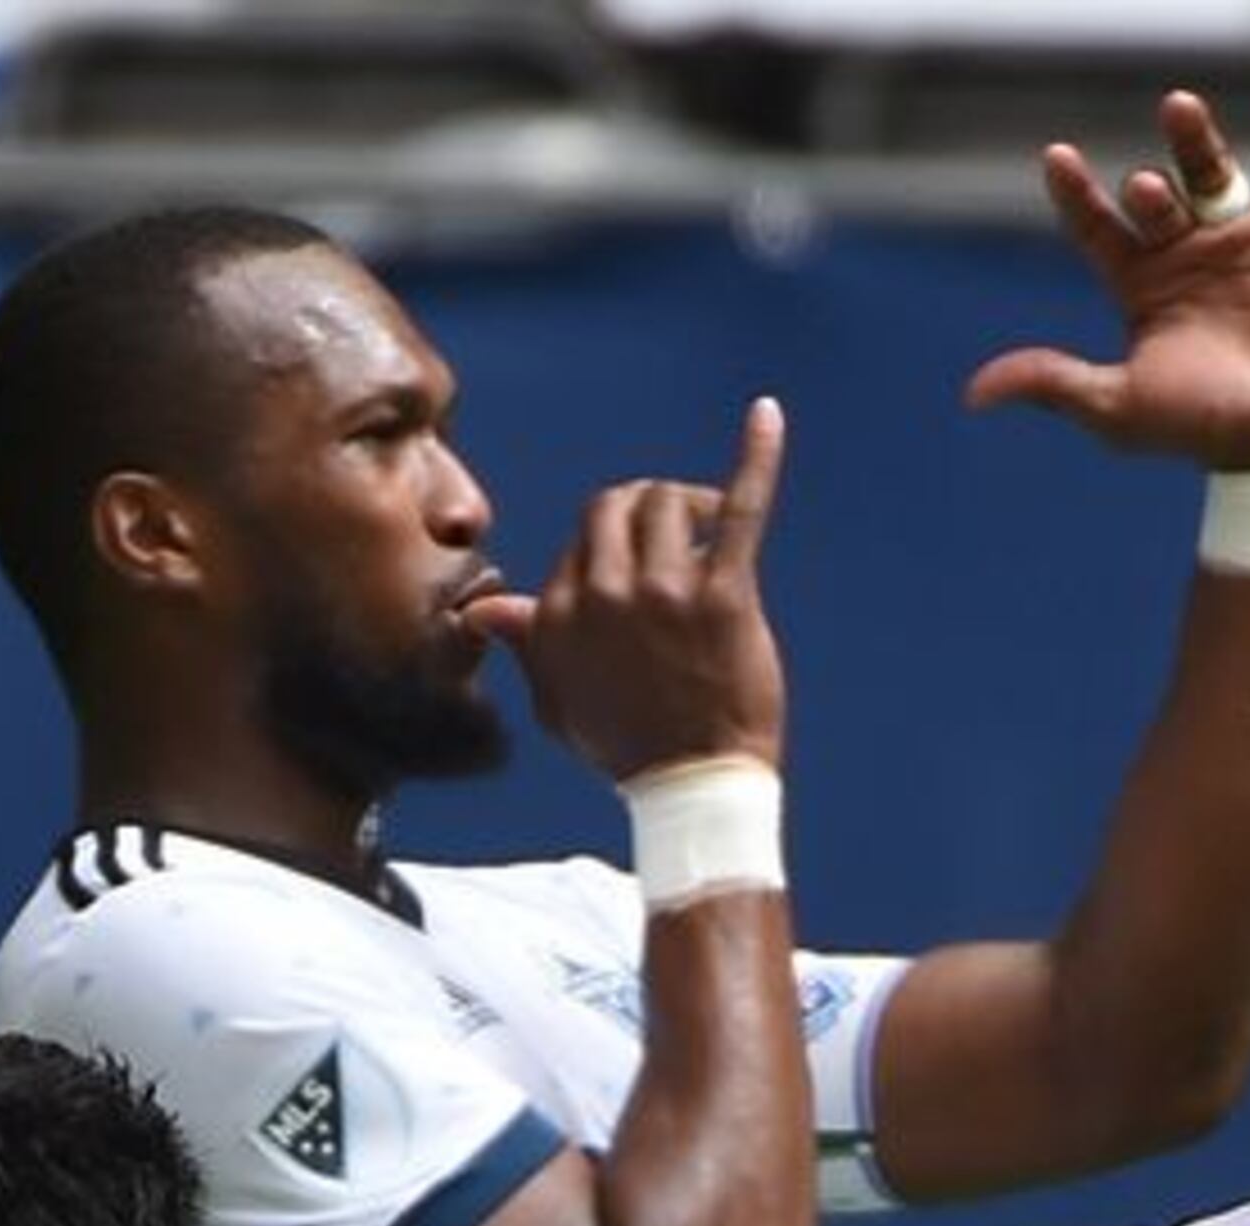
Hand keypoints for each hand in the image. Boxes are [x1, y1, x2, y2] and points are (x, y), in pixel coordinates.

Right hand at [463, 397, 789, 780]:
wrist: (694, 786)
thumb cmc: (627, 746)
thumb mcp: (558, 699)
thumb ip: (527, 643)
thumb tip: (482, 609)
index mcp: (562, 611)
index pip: (585, 534)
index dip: (618, 548)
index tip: (645, 579)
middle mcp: (605, 593)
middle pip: (621, 503)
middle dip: (647, 509)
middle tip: (680, 540)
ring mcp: (665, 591)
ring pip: (668, 501)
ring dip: (691, 506)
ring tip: (711, 534)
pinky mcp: (723, 596)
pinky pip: (739, 508)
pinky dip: (755, 457)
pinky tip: (767, 414)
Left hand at [967, 38, 1249, 470]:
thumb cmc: (1202, 429)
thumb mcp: (1117, 407)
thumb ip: (1053, 383)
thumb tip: (974, 394)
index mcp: (1140, 288)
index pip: (1097, 228)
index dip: (1076, 195)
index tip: (1056, 157)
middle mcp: (1185, 256)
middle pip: (1155, 196)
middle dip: (1147, 189)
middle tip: (1147, 191)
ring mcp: (1239, 241)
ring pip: (1211, 171)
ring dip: (1193, 139)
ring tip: (1177, 108)